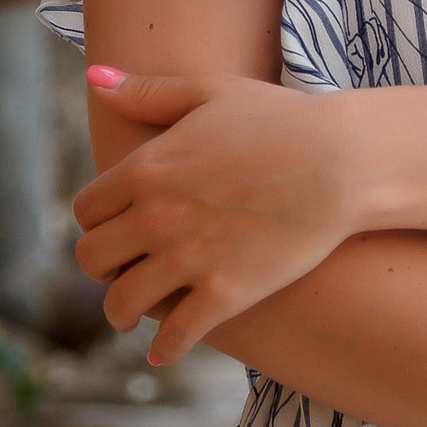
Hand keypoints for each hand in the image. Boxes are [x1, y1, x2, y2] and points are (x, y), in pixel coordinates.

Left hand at [73, 67, 366, 361]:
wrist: (340, 160)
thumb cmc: (279, 118)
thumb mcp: (210, 91)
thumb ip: (148, 91)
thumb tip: (95, 78)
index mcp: (147, 167)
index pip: (85, 211)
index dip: (94, 223)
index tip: (112, 230)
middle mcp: (157, 216)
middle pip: (92, 260)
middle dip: (102, 268)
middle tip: (121, 271)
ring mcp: (190, 258)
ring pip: (122, 304)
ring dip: (123, 312)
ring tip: (136, 314)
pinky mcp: (225, 293)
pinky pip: (175, 336)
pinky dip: (166, 347)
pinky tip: (168, 348)